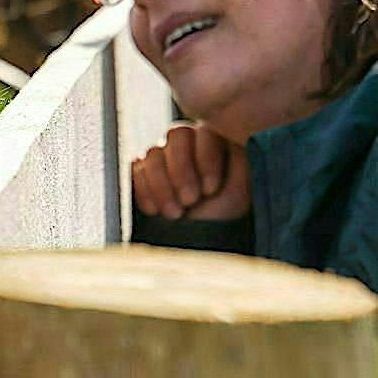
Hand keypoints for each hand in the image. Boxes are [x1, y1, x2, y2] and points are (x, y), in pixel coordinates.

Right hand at [131, 122, 250, 222]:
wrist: (196, 245)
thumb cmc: (222, 217)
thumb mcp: (240, 192)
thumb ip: (241, 160)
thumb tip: (238, 135)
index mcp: (215, 143)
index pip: (204, 132)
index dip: (206, 159)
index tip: (210, 190)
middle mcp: (188, 144)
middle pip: (176, 134)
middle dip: (182, 170)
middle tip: (190, 201)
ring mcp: (163, 156)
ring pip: (154, 152)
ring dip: (163, 185)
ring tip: (175, 214)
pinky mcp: (142, 172)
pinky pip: (135, 169)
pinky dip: (144, 191)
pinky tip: (155, 211)